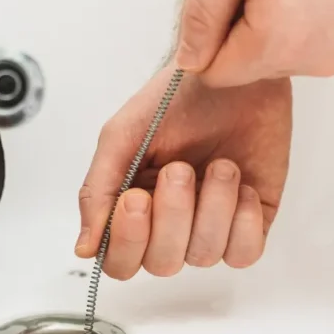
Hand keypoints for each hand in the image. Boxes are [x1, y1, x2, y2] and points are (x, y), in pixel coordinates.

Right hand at [75, 65, 291, 278]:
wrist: (230, 70)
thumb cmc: (173, 99)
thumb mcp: (120, 138)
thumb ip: (96, 192)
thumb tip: (83, 249)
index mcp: (131, 210)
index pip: (120, 261)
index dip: (127, 241)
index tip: (136, 197)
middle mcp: (169, 225)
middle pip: (161, 263)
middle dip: (172, 216)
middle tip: (179, 169)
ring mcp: (210, 225)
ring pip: (203, 256)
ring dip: (212, 207)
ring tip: (219, 165)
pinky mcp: (249, 220)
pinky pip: (245, 254)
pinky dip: (242, 220)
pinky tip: (240, 184)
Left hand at [175, 0, 333, 86]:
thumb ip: (204, 11)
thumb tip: (189, 59)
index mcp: (277, 42)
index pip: (213, 74)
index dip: (209, 36)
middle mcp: (312, 59)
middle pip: (245, 66)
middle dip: (239, 28)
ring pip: (276, 56)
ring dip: (269, 23)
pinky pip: (307, 44)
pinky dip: (298, 19)